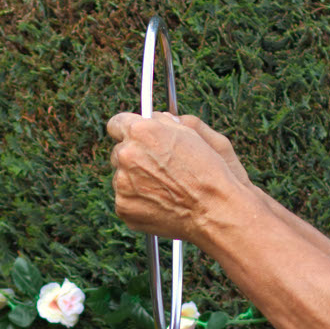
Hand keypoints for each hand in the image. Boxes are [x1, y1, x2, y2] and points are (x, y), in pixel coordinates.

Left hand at [106, 110, 245, 242]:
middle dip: (134, 157)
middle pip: (119, 152)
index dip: (126, 130)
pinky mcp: (123, 206)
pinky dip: (138, 201)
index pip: (116, 124)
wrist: (213, 209)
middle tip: (157, 167)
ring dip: (135, 180)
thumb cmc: (207, 170)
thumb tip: (151, 119)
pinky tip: (161, 202)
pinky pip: (125, 199)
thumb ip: (163, 122)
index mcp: (140, 132)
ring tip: (165, 187)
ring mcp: (121, 183)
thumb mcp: (191, 133)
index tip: (132, 137)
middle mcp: (127, 155)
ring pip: (121, 177)